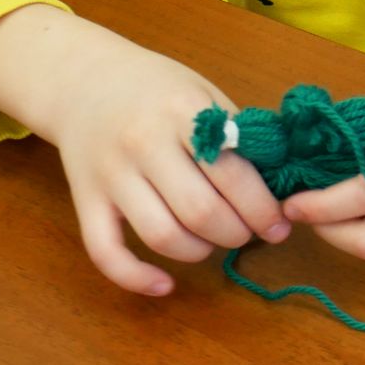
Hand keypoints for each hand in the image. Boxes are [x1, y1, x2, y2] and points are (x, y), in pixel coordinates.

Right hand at [0, 5, 289, 295]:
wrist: (85, 80)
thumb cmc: (158, 89)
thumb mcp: (204, 94)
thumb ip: (237, 134)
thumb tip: (281, 180)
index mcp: (182, 112)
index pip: (232, 174)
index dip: (262, 209)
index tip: (279, 225)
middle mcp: (143, 144)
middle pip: (200, 211)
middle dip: (237, 233)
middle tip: (251, 232)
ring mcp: (110, 175)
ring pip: (160, 235)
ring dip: (199, 252)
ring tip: (215, 243)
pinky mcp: (84, 200)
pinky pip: (106, 251)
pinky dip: (135, 277)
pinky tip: (165, 285)